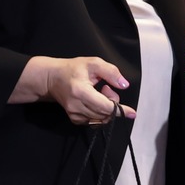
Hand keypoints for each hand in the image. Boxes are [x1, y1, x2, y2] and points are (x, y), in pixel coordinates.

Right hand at [19, 55, 133, 125]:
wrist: (52, 78)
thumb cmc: (73, 69)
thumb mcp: (94, 63)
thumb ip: (111, 72)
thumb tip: (124, 85)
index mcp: (81, 92)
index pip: (105, 106)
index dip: (120, 110)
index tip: (133, 113)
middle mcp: (76, 106)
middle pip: (104, 113)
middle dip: (113, 102)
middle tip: (107, 88)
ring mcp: (73, 113)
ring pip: (100, 119)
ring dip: (106, 108)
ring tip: (100, 93)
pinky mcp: (73, 118)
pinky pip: (93, 121)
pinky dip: (100, 114)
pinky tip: (96, 102)